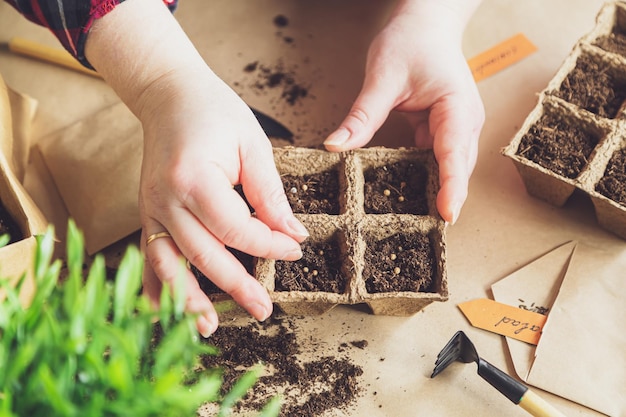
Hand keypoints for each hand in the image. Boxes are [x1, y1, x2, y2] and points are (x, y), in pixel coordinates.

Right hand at [136, 68, 308, 335]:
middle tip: (264, 309)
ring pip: (169, 265)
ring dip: (189, 300)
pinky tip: (163, 312)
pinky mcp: (146, 213)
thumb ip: (270, 193)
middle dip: (237, 285)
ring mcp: (151, 209)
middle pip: (204, 256)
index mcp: (195, 179)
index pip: (236, 229)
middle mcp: (166, 200)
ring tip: (210, 328)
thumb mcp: (252, 145)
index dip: (268, 246)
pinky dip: (155, 286)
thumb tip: (293, 234)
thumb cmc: (214, 112)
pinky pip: (147, 256)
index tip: (294, 250)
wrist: (168, 94)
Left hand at [324, 0, 483, 223]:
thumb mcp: (383, 77)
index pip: (455, 154)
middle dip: (445, 199)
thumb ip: (362, 115)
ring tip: (412, 222)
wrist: (427, 22)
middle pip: (457, 169)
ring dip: (434, 191)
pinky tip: (403, 193)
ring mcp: (455, 128)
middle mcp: (463, 122)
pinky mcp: (441, 131)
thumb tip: (336, 146)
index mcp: (457, 108)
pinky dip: (422, 176)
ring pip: (448, 168)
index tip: (447, 215)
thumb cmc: (412, 41)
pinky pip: (434, 160)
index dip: (452, 187)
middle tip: (421, 231)